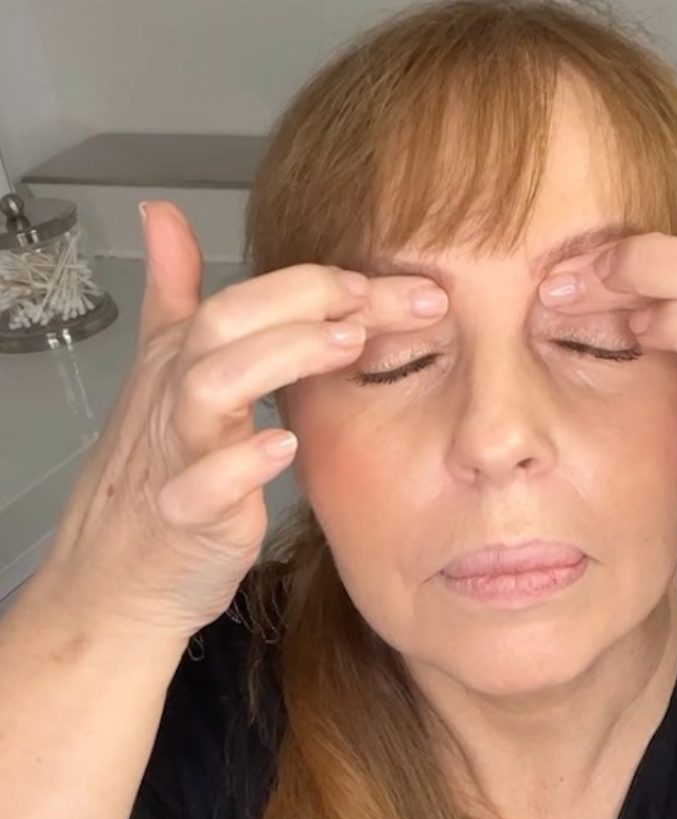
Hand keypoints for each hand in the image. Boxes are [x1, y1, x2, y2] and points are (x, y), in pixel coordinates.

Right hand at [38, 202, 447, 637]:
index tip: (394, 282)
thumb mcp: (163, 378)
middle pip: (227, 323)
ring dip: (278, 357)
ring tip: (347, 345)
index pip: (246, 298)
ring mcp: (177, 456)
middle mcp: (177, 398)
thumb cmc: (154, 472)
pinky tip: (285, 447)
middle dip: (308, 299)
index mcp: (184, 361)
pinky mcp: (184, 517)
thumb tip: (163, 217)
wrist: (116, 576)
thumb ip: (173, 296)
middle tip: (382, 298)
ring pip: (210, 386)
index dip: (314, 281)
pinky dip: (240, 464)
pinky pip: (202, 487)